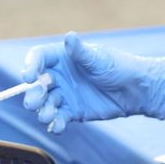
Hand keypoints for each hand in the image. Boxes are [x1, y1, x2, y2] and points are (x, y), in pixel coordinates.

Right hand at [21, 32, 164, 132]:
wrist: (136, 90)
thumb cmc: (118, 67)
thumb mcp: (99, 59)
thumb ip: (81, 52)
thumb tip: (70, 37)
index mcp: (62, 57)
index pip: (38, 58)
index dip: (30, 66)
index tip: (28, 77)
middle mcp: (59, 76)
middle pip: (36, 84)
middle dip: (32, 94)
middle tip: (34, 102)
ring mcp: (64, 94)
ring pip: (44, 103)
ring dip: (42, 110)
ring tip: (47, 115)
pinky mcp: (72, 111)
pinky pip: (58, 118)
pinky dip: (55, 124)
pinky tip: (57, 126)